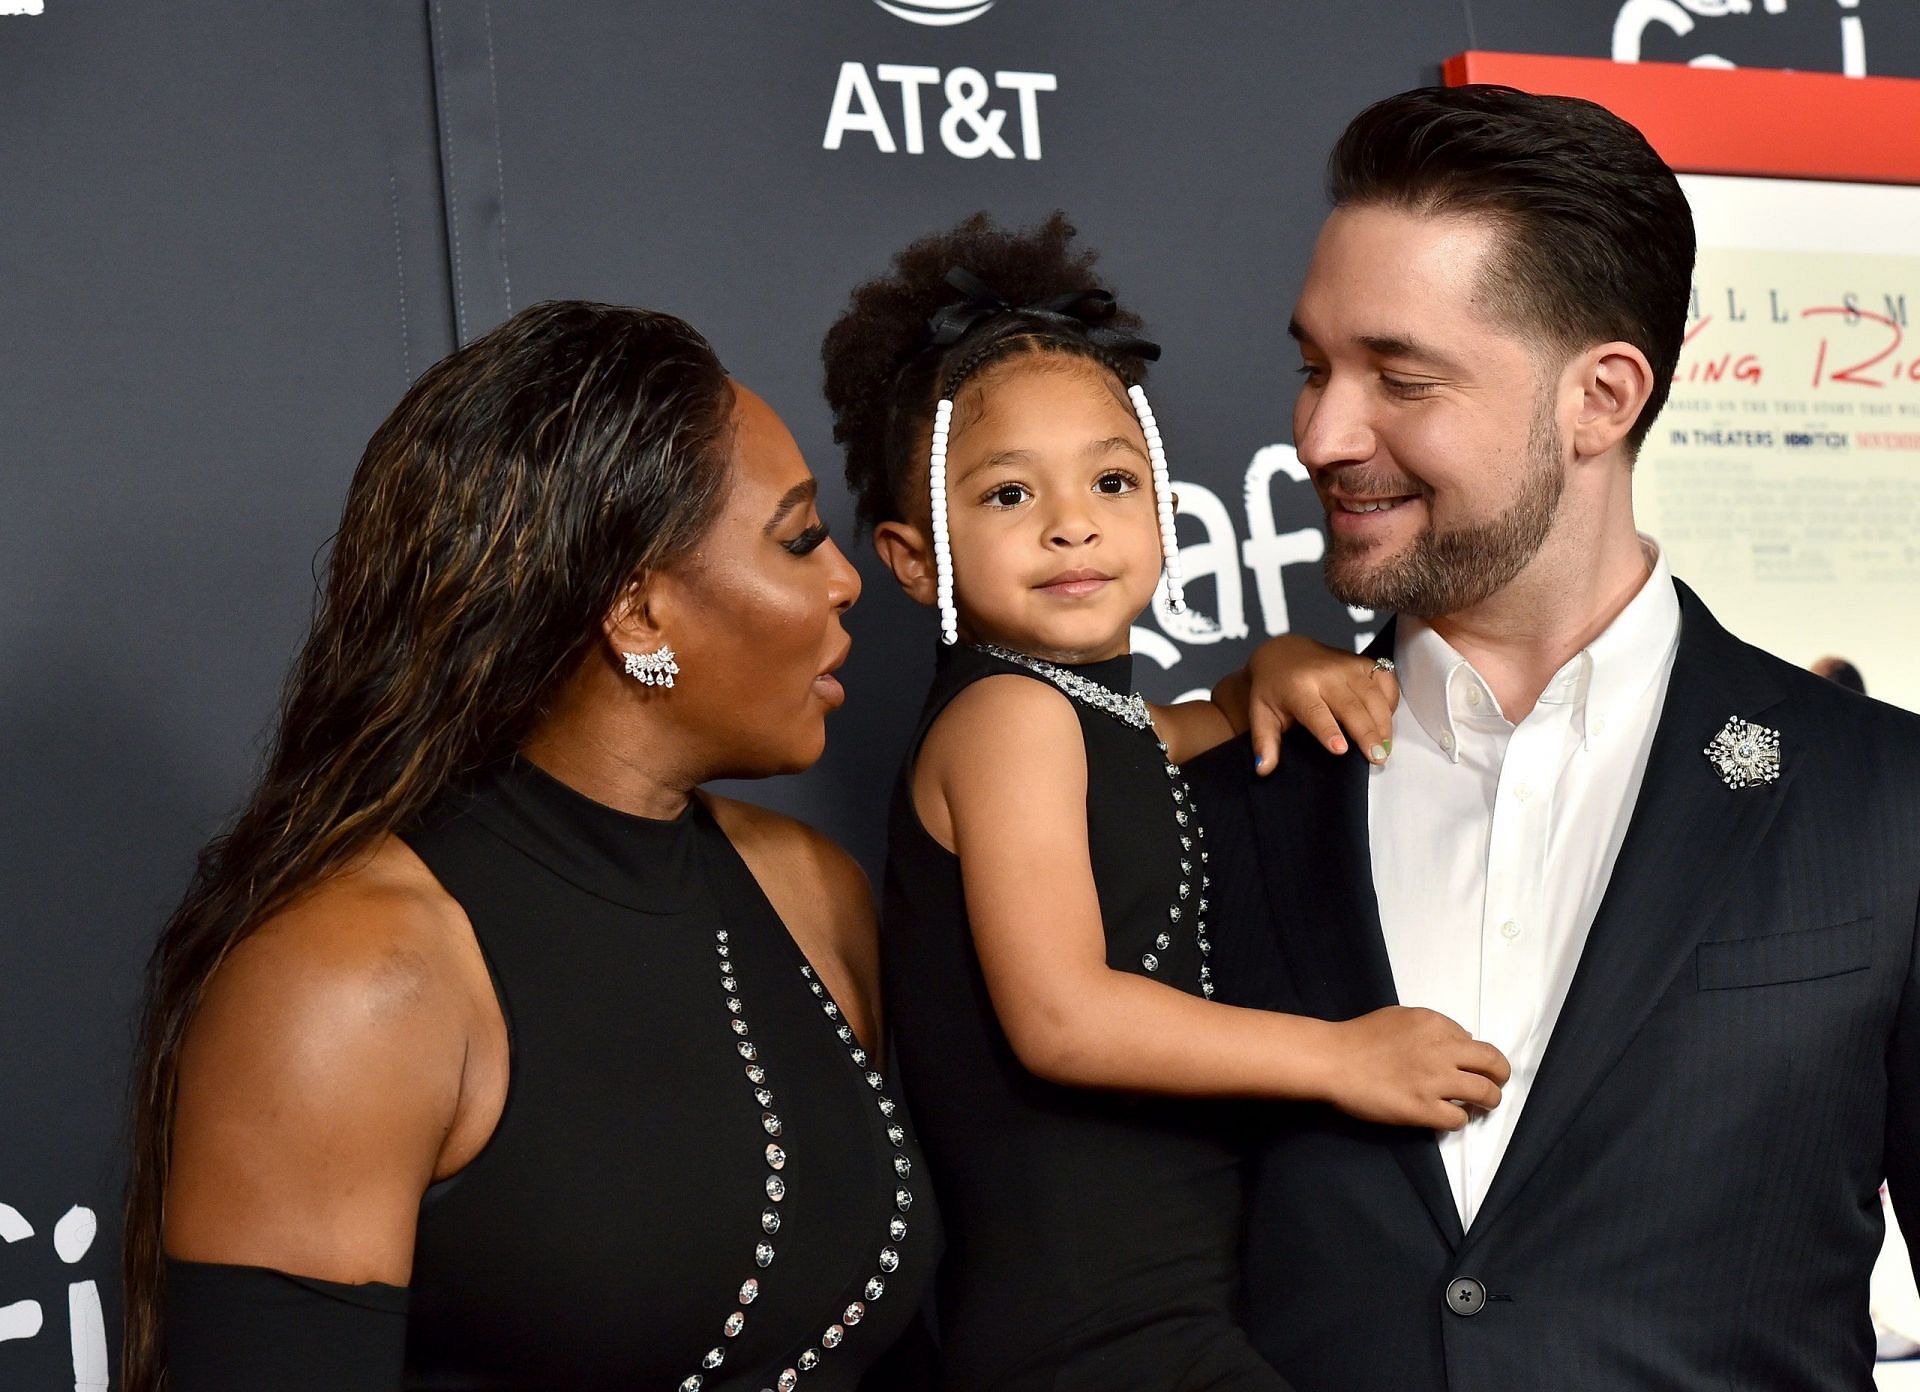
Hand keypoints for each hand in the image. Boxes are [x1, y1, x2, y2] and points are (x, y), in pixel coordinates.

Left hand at [1241, 635, 1398, 774]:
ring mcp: (1347, 665)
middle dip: (1367, 733)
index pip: (1315, 711)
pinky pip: (1385, 680)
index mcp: (1297, 687)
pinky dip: (1390, 701)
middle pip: (1351, 707)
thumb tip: (1263, 769)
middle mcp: (1325, 673)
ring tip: (1385, 749)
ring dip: (1383, 723)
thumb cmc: (1273, 689)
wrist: (1283, 652)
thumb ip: (1264, 742)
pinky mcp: (1362, 662)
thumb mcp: (1261, 714)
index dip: (1329, 730)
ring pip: (1373, 696)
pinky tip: (1386, 722)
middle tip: (1378, 758)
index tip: (1341, 750)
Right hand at [1318, 1007, 1509, 1130]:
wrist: (1333, 1061)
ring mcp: (1435, 1082)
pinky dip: (1458, 1119)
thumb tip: (1459, 1043)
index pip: (1474, 1041)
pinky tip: (1446, 1116)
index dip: (1473, 1055)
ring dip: (1488, 1100)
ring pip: (1486, 1094)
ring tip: (1480, 1105)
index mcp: (1436, 1024)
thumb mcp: (1400, 1017)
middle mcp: (1442, 1051)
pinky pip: (1458, 1119)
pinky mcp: (1423, 1109)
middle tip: (1494, 1084)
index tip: (1465, 1064)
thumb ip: (1432, 1028)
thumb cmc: (1360, 1036)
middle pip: (1493, 1064)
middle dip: (1500, 1076)